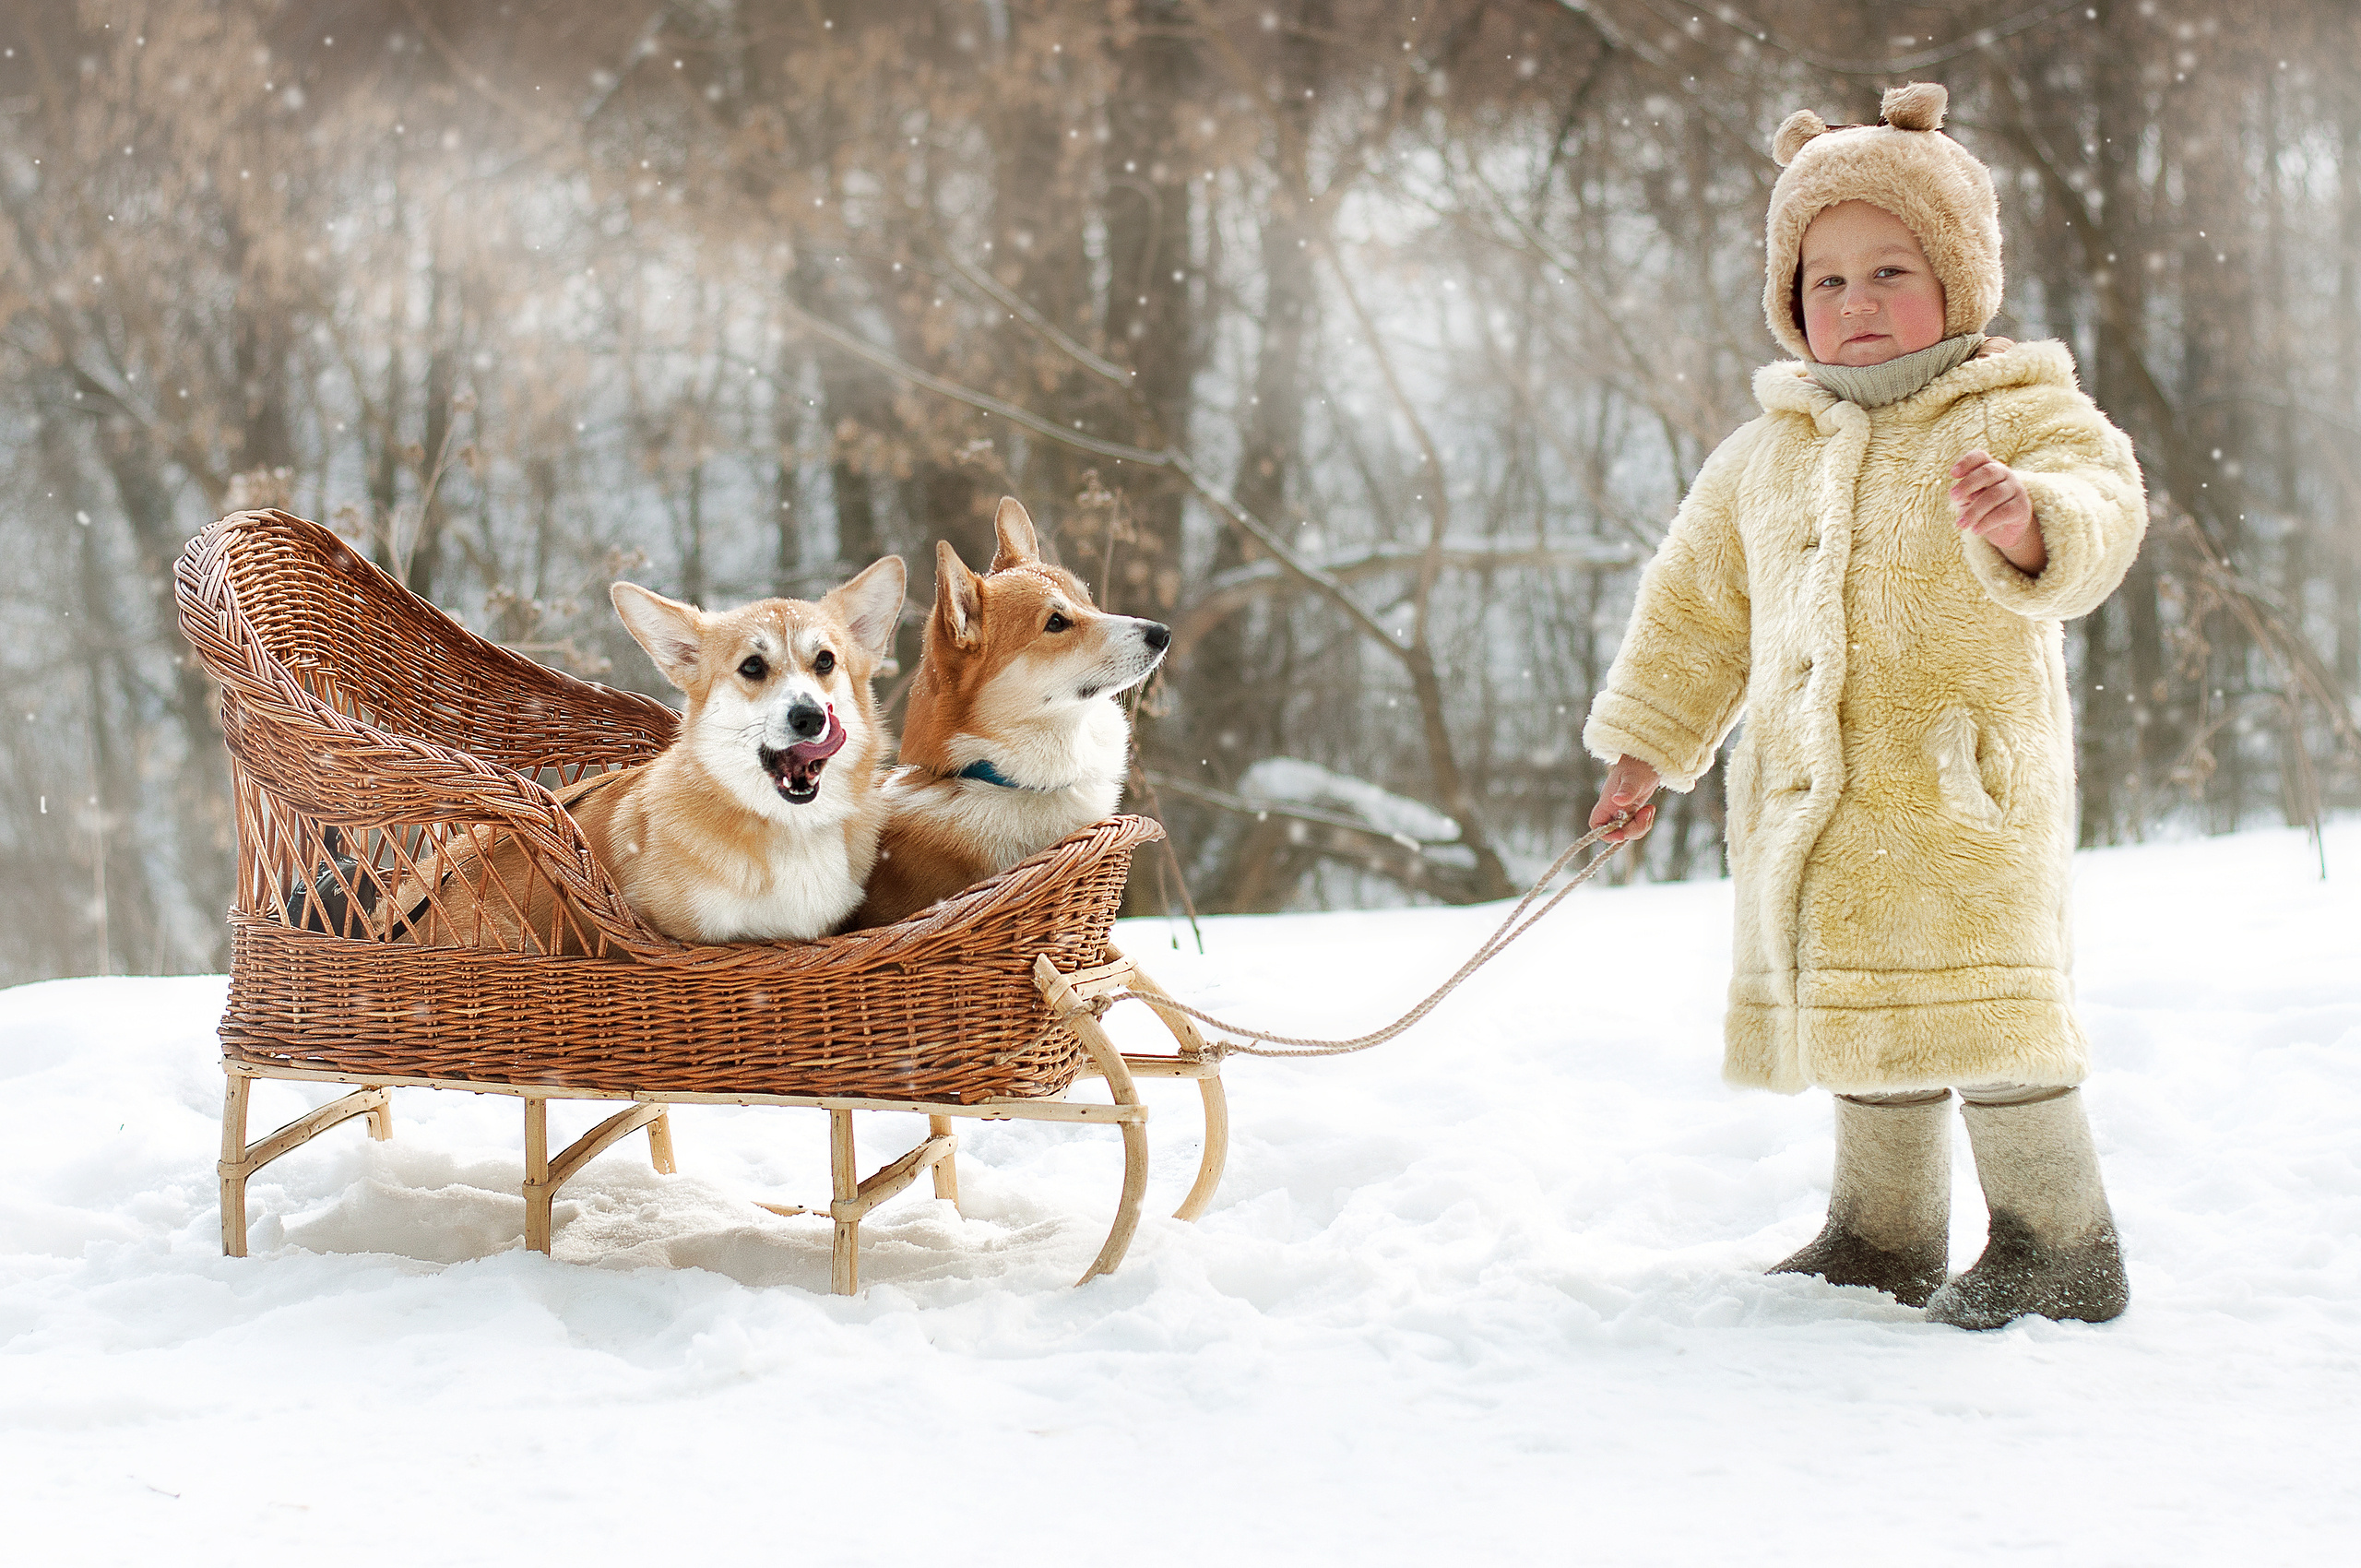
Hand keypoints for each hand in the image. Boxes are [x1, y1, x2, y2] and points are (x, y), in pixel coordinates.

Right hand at [1590, 755, 1660, 843]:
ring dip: (1641, 826)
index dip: (1605, 833)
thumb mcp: (1634, 777)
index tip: (1621, 834)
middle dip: (1632, 830)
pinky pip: (1637, 825)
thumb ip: (1627, 790)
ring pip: (1628, 831)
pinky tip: (1650, 808)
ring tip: (1650, 809)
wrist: (1648, 758)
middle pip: (1616, 832)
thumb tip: (1617, 800)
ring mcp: (1623, 810)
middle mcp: (1613, 808)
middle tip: (1645, 814)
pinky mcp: (1633, 810)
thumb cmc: (1638, 764)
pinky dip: (1646, 821)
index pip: (1596, 824)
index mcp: (1606, 802)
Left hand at [1950, 449, 2045, 572]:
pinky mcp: (2022, 507)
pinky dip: (1987, 522)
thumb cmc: (1982, 509)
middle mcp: (2005, 474)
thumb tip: (1960, 496)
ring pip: (1994, 495)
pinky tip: (1976, 530)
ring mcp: (2016, 489)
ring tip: (1961, 524)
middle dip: (1968, 484)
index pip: (1980, 457)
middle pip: (1988, 472)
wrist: (2005, 529)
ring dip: (1974, 511)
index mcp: (1989, 468)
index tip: (1952, 474)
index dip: (1966, 462)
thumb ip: (1963, 495)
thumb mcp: (1968, 501)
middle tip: (1952, 498)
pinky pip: (2004, 512)